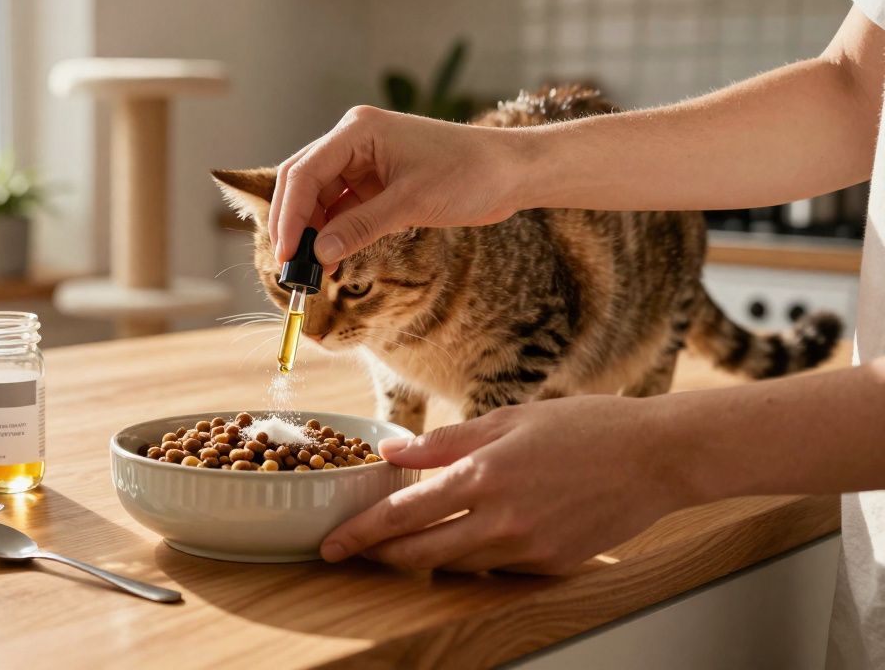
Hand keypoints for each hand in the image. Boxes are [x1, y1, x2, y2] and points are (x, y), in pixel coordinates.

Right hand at [270, 105, 521, 265]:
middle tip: (292, 267)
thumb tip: (320, 255)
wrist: (512, 172)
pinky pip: (344, 208)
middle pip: (304, 182)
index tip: (288, 254)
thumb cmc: (469, 174)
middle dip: (295, 224)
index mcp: (358, 130)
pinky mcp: (377, 181)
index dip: (290, 215)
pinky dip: (336, 233)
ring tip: (315, 271)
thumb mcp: (411, 203)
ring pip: (321, 198)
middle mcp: (354, 141)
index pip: (304, 172)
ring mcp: (365, 161)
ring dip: (315, 232)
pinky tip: (334, 260)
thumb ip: (361, 227)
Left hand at [320, 396, 690, 573]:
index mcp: (483, 476)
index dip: (361, 534)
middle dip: (381, 556)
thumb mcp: (509, 419)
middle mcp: (501, 521)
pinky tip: (472, 537)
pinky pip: (496, 571)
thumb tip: (393, 451)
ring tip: (406, 543)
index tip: (333, 545)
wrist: (658, 457)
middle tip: (356, 552)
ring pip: (456, 567)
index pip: (402, 516)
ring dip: (426, 557)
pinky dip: (476, 558)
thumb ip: (445, 441)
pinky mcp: (551, 567)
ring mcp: (528, 550)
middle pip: (419, 553)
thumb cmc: (587, 427)